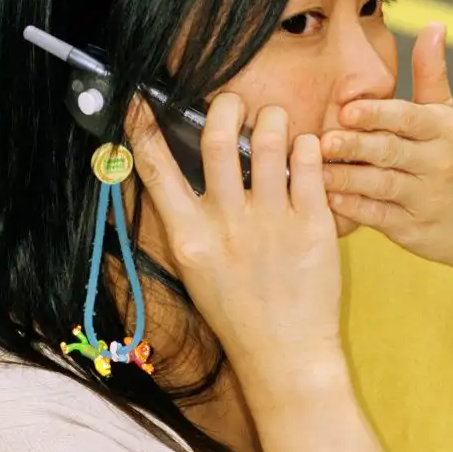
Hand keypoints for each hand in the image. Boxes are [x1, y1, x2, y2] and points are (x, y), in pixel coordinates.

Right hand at [128, 94, 345, 398]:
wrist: (285, 354)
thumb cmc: (238, 311)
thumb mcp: (196, 267)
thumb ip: (189, 218)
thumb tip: (181, 165)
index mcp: (189, 236)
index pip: (155, 166)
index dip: (143, 125)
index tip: (140, 97)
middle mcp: (227, 224)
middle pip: (218, 139)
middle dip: (225, 105)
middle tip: (235, 103)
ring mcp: (271, 223)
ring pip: (269, 140)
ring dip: (272, 118)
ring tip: (275, 121)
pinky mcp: (312, 225)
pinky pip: (308, 163)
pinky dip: (305, 145)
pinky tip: (303, 149)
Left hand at [322, 23, 452, 275]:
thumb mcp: (450, 117)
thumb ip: (431, 74)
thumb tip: (433, 24)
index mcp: (444, 129)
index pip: (408, 117)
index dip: (378, 114)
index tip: (347, 109)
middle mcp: (438, 163)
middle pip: (392, 151)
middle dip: (357, 145)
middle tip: (323, 141)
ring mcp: (425, 199)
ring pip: (382, 186)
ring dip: (348, 178)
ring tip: (316, 171)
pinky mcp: (412, 230)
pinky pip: (379, 218)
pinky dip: (354, 210)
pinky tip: (329, 200)